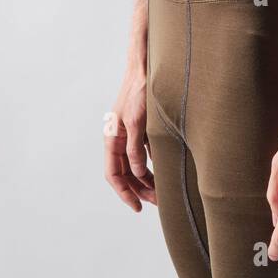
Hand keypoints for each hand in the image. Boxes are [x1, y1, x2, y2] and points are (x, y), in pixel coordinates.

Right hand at [104, 67, 156, 211]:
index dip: (125, 193)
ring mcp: (130, 136)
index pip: (114, 174)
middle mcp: (119, 140)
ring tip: (162, 192)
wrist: (146, 70)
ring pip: (135, 166)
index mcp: (112, 139)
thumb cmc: (139, 92)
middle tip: (157, 203)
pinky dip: (152, 166)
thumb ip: (135, 148)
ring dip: (147, 180)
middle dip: (139, 190)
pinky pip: (144, 155)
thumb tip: (137, 172)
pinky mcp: (141, 131)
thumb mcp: (137, 122)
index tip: (138, 207)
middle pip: (125, 174)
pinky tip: (164, 173)